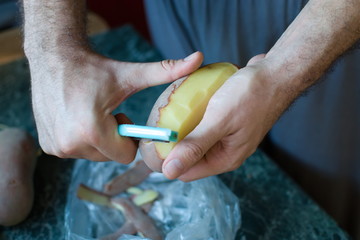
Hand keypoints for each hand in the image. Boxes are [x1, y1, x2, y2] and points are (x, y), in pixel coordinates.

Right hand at [29, 50, 202, 162]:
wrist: (54, 59)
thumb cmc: (93, 68)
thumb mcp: (130, 74)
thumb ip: (166, 71)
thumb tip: (199, 58)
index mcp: (92, 130)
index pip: (126, 155)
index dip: (130, 137)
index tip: (123, 116)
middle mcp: (71, 144)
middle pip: (110, 156)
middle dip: (114, 138)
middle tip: (106, 112)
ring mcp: (57, 147)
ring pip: (94, 155)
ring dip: (98, 138)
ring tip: (92, 113)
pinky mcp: (48, 147)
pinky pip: (77, 151)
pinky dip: (82, 138)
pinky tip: (77, 117)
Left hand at [162, 54, 292, 180]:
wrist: (276, 73)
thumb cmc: (251, 95)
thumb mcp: (218, 121)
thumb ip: (194, 146)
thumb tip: (169, 172)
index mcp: (225, 158)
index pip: (186, 171)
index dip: (166, 161)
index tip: (151, 142)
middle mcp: (226, 151)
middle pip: (190, 155)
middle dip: (173, 143)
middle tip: (158, 122)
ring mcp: (227, 136)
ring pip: (196, 138)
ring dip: (183, 128)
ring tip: (170, 112)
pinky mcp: (228, 122)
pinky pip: (204, 124)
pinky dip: (194, 117)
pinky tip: (186, 104)